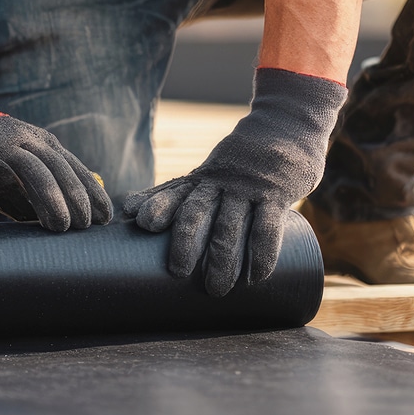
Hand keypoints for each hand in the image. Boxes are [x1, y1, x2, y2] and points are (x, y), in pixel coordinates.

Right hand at [0, 89, 112, 230]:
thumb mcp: (9, 183)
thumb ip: (30, 198)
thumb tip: (54, 225)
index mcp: (41, 145)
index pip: (74, 169)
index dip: (92, 192)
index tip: (105, 216)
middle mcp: (33, 140)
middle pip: (69, 169)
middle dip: (86, 198)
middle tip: (96, 226)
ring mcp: (16, 142)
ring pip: (52, 170)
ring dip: (67, 200)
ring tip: (73, 227)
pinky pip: (30, 173)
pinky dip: (46, 197)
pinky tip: (52, 219)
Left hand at [124, 69, 345, 295]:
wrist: (286, 126)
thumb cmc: (239, 161)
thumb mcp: (207, 172)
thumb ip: (175, 191)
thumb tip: (127, 210)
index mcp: (202, 179)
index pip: (176, 191)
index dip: (159, 205)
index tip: (142, 222)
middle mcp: (221, 183)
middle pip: (197, 211)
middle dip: (185, 241)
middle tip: (177, 271)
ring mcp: (248, 188)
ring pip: (231, 225)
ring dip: (222, 258)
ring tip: (216, 289)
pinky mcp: (277, 195)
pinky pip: (268, 226)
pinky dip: (262, 253)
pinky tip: (257, 277)